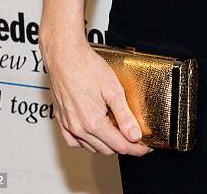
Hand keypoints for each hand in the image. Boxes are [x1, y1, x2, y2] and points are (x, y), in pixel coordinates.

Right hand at [39, 29, 152, 156]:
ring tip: (119, 133)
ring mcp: (68, 125)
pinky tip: (96, 134)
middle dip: (124, 146)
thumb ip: (125, 116)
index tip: (146, 147)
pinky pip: (74, 141)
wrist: (65, 56)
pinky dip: (88, 142)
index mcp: (93, 123)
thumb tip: (135, 135)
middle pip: (107, 149)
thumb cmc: (87, 68)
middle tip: (136, 137)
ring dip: (107, 144)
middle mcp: (78, 128)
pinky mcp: (61, 120)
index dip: (136, 148)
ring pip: (91, 147)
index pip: (120, 146)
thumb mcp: (114, 90)